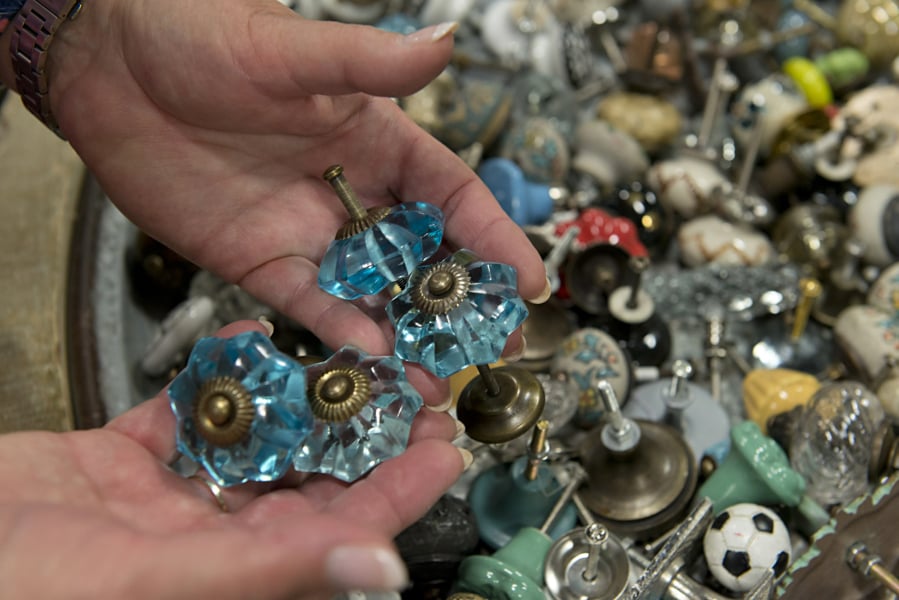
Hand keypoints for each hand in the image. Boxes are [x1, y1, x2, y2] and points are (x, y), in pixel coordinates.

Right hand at [0, 322, 465, 599]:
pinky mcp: (124, 460)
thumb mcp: (157, 585)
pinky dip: (217, 376)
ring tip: (342, 353)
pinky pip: (187, 411)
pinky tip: (248, 340)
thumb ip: (274, 570)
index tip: (443, 443)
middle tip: (404, 381)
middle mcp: (217, 541)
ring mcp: (171, 498)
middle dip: (360, 429)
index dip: (401, 488)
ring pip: (255, 439)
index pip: (345, 530)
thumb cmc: (26, 596)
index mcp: (242, 578)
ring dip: (296, 397)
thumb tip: (379, 568)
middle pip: (311, 479)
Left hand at [16, 0, 546, 358]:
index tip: (527, 279)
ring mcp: (306, 232)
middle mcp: (351, 193)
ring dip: (404, 334)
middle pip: (420, 257)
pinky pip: (305, 303)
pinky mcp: (256, 260)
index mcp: (377, 140)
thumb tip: (446, 42)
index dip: (493, 237)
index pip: (452, 196)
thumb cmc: (199, 33)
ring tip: (436, 377)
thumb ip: (368, 61)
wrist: (107, 62)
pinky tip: (368, 354)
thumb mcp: (291, 50)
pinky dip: (337, 329)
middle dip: (458, 303)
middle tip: (493, 346)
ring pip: (369, 293)